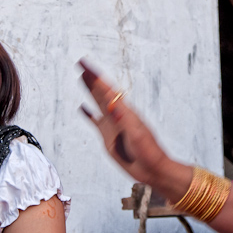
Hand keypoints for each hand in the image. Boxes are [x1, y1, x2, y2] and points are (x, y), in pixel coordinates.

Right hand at [78, 59, 172, 184]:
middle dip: (91, 79)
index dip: (96, 76)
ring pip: (97, 103)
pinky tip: (82, 108)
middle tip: (80, 64)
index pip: (108, 89)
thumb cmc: (149, 151)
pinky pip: (95, 122)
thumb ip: (125, 121)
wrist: (152, 169)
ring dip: (89, 91)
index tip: (85, 64)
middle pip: (101, 92)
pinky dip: (88, 115)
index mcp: (125, 111)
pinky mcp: (108, 137)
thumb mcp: (137, 135)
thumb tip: (114, 108)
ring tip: (81, 78)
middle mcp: (117, 114)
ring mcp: (112, 125)